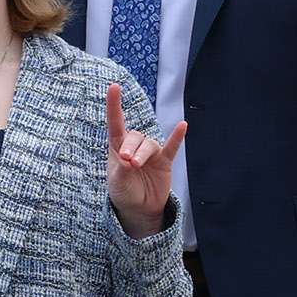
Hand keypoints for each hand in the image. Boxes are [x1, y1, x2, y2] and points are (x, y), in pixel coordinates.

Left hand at [105, 84, 185, 238]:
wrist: (139, 209)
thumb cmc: (124, 192)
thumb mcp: (117, 182)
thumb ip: (121, 169)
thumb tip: (129, 159)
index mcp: (117, 148)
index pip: (115, 122)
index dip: (114, 104)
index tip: (113, 87)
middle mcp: (134, 146)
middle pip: (135, 136)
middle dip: (130, 147)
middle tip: (127, 162)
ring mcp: (151, 153)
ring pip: (149, 144)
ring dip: (143, 154)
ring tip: (135, 166)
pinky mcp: (165, 162)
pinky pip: (172, 147)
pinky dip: (177, 137)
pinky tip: (182, 126)